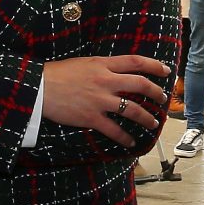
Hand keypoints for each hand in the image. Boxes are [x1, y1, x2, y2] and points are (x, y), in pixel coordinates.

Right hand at [41, 55, 170, 146]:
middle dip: (156, 93)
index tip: (165, 71)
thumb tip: (113, 72)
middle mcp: (105, 81)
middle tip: (163, 98)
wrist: (38, 87)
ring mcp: (100, 100)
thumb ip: (99, 67)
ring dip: (147, 118)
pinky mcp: (92, 117)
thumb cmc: (55, 73)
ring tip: (153, 123)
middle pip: (140, 85)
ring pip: (133, 110)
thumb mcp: (81, 63)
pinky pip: (115, 130)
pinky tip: (131, 142)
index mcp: (102, 65)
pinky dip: (125, 138)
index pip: (135, 62)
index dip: (154, 66)